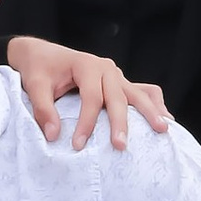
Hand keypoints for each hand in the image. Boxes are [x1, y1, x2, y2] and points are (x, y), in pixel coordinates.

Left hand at [7, 37, 167, 149]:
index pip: (91, 98)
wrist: (41, 54)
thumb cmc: (39, 68)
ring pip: (137, 92)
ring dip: (150, 111)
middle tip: (122, 146)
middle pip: (118, 97)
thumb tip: (53, 136)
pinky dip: (153, 102)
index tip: (78, 145)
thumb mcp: (35, 85)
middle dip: (121, 123)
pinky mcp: (119, 82)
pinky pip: (142, 90)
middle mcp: (105, 68)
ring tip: (162, 129)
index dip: (86, 122)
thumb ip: (43, 109)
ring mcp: (116, 74)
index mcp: (86, 65)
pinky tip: (165, 118)